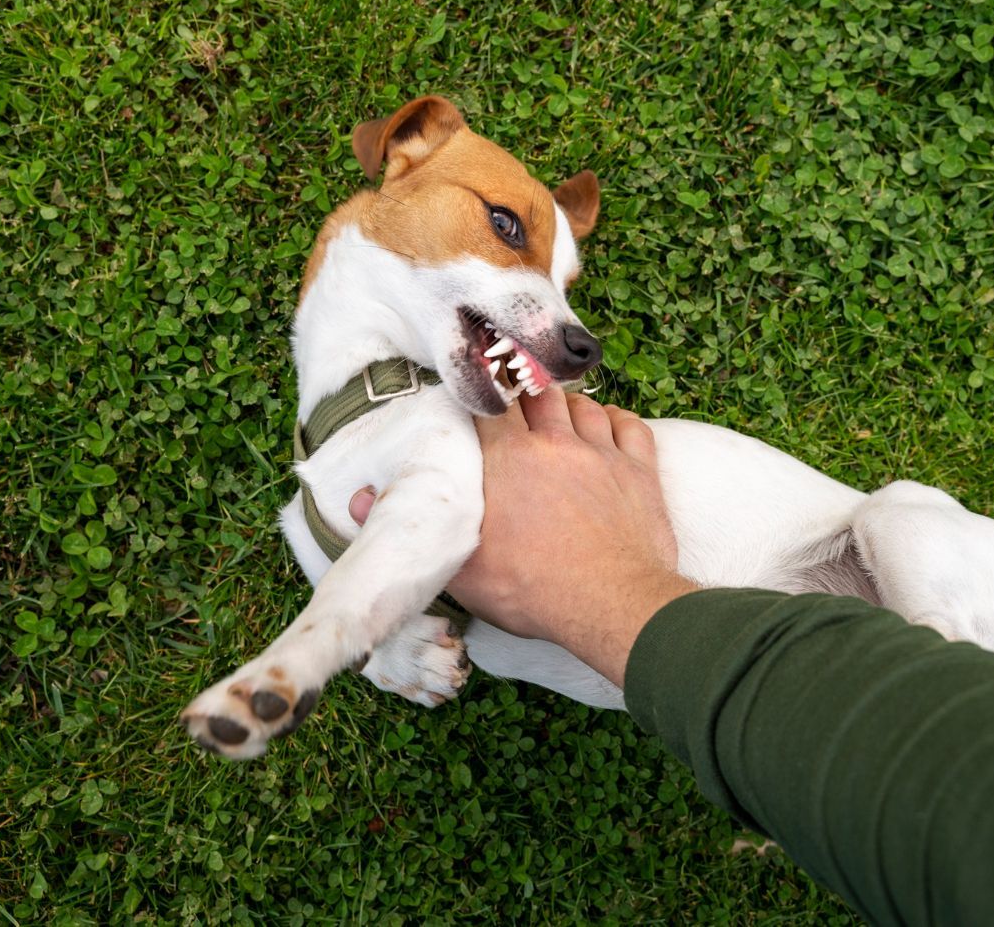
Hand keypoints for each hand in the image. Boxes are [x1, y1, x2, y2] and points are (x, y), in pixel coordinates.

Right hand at [350, 389, 694, 684]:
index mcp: (508, 460)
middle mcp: (555, 444)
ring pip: (582, 404)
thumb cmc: (532, 590)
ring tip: (555, 412)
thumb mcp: (460, 568)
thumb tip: (353, 503)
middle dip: (523, 390)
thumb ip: (414, 527)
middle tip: (514, 394)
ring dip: (567, 403)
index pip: (488, 405)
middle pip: (536, 393)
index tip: (476, 392)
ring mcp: (602, 454)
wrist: (610, 604)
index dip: (480, 394)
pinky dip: (616, 418)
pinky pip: (630, 425)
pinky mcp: (640, 472)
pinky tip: (606, 424)